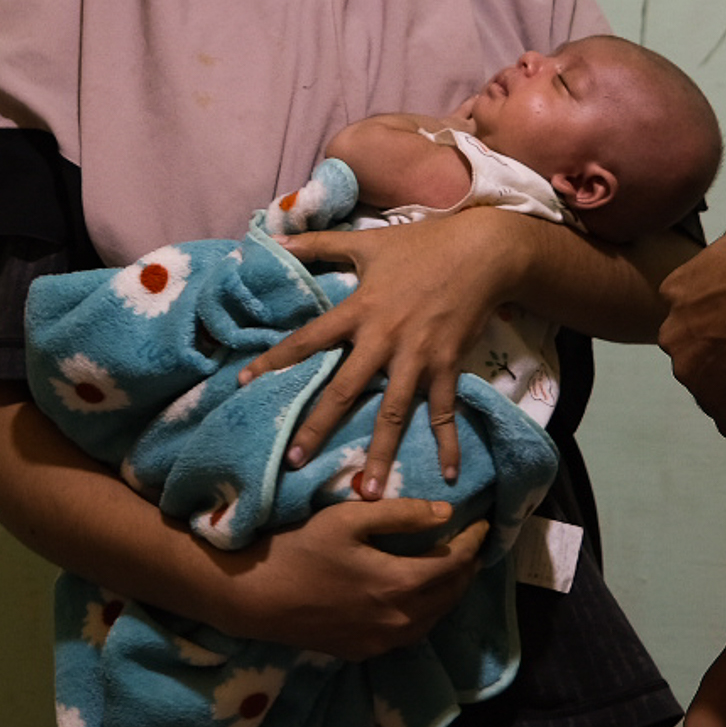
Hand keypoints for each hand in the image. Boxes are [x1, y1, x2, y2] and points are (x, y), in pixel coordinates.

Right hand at [205, 499, 490, 658]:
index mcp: (400, 585)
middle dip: (467, 568)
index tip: (483, 523)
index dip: (474, 542)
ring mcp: (382, 641)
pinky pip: (410, 633)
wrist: (255, 599)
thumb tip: (446, 513)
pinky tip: (418, 597)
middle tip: (473, 545)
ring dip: (449, 592)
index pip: (455, 563)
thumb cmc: (299, 550)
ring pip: (434, 618)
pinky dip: (426, 612)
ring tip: (453, 568)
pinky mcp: (365, 651)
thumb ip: (401, 515)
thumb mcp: (348, 519)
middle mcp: (399, 620)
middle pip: (450, 594)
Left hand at [238, 210, 529, 494]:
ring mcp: (418, 357)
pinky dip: (449, 442)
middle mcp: (384, 339)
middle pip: (344, 390)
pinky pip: (444, 411)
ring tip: (366, 492)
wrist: (482, 252)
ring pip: (393, 414)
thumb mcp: (367, 241)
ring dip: (380, 454)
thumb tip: (275, 234)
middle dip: (318, 427)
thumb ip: (320, 243)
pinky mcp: (448, 365)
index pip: (309, 340)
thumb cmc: (422, 245)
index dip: (276, 360)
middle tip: (294, 461)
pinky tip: (450, 474)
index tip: (243, 382)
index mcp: (360, 310)